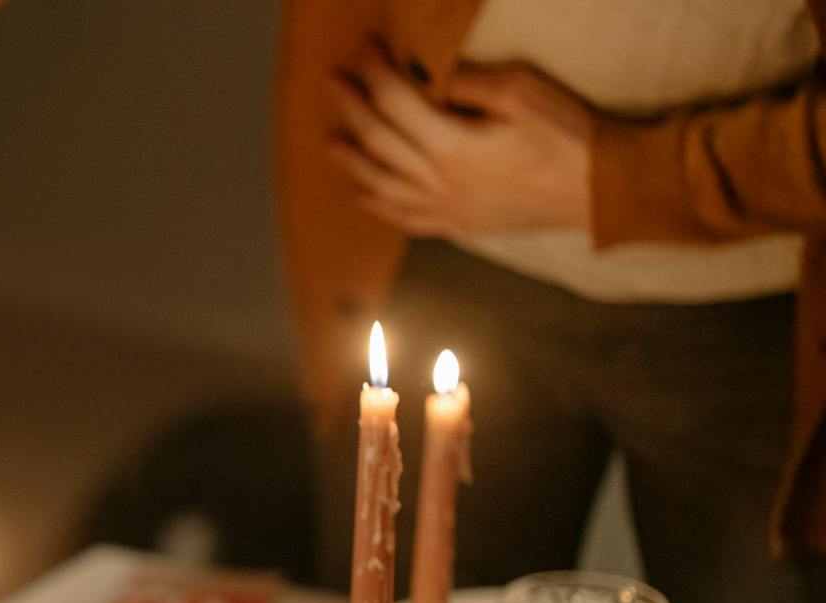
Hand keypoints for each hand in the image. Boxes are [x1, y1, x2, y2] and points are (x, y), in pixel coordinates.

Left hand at [328, 44, 593, 235]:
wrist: (598, 189)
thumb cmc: (566, 135)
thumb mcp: (519, 92)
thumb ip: (467, 84)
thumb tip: (431, 81)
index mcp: (451, 146)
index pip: (396, 102)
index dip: (374, 71)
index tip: (363, 49)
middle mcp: (438, 182)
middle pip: (379, 142)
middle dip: (352, 109)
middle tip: (331, 85)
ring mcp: (446, 209)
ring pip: (382, 186)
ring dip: (353, 163)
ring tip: (330, 144)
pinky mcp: (458, 225)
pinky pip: (406, 220)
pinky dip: (379, 207)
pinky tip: (363, 197)